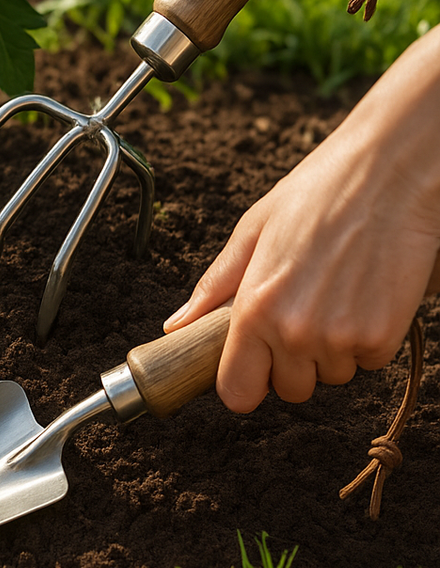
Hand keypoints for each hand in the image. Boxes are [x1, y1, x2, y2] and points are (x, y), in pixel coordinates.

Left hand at [164, 28, 439, 411]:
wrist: (388, 174)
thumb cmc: (316, 195)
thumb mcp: (251, 232)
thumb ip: (214, 288)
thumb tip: (177, 325)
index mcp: (255, 309)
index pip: (239, 392)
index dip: (244, 381)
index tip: (251, 365)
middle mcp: (297, 333)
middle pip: (289, 390)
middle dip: (290, 362)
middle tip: (298, 312)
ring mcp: (344, 339)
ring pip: (330, 375)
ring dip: (330, 349)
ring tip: (332, 294)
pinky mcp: (385, 337)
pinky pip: (367, 361)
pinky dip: (365, 340)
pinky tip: (361, 296)